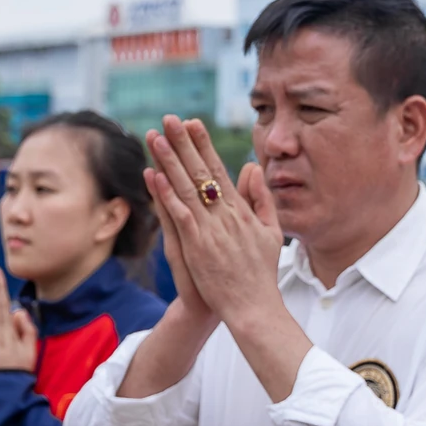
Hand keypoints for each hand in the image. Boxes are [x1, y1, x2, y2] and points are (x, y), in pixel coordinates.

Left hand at [143, 116, 282, 330]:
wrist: (254, 308)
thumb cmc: (260, 274)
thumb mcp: (271, 232)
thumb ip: (262, 199)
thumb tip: (252, 168)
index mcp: (241, 211)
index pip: (219, 170)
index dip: (204, 145)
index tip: (192, 122)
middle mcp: (225, 215)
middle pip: (201, 172)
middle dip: (184, 143)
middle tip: (169, 118)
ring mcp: (211, 230)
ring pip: (187, 188)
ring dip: (170, 161)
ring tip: (155, 137)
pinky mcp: (198, 247)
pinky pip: (179, 215)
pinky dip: (167, 195)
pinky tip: (154, 176)